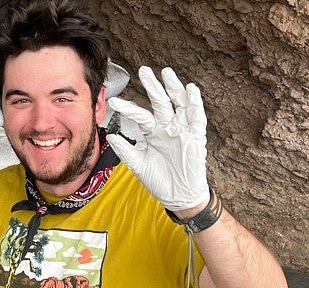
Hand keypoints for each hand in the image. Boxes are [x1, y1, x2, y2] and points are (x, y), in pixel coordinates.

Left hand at [107, 66, 208, 211]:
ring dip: (174, 88)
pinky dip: (194, 103)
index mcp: (153, 132)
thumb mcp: (138, 165)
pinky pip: (197, 117)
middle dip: (153, 86)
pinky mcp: (196, 136)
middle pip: (160, 102)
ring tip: (167, 73)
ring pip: (179, 104)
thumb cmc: (160, 180)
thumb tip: (110, 136)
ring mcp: (182, 130)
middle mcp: (167, 127)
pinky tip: (190, 89)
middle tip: (144, 70)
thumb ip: (126, 150)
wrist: (178, 196)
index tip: (114, 102)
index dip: (128, 108)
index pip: (140, 115)